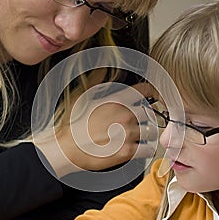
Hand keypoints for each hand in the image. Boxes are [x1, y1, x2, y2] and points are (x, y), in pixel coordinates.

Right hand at [35, 82, 157, 176]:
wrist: (66, 149)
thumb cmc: (73, 125)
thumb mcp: (83, 97)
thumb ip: (97, 81)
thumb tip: (102, 67)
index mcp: (117, 100)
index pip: (146, 91)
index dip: (151, 94)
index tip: (152, 99)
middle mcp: (125, 115)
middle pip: (151, 112)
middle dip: (148, 116)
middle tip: (141, 121)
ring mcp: (127, 134)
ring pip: (151, 131)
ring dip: (148, 133)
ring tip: (139, 136)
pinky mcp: (127, 152)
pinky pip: (148, 148)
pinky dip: (147, 149)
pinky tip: (140, 148)